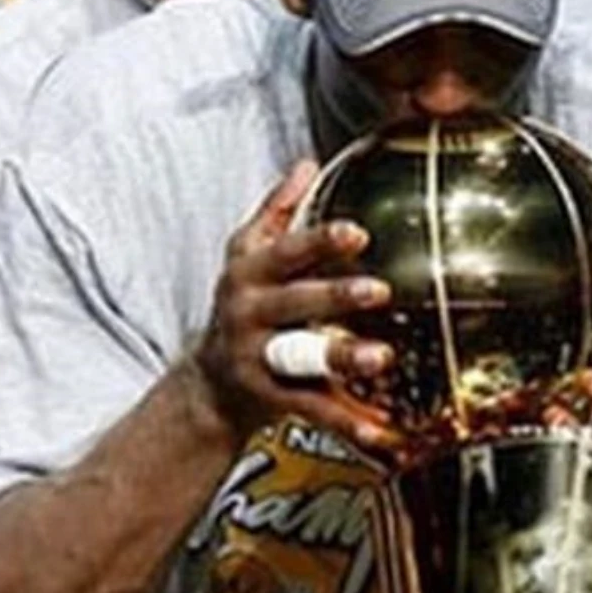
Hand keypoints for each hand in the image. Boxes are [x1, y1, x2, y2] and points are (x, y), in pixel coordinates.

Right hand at [191, 162, 396, 451]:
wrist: (210, 385)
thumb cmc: (240, 310)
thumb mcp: (246, 257)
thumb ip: (276, 212)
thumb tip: (306, 165)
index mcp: (248, 275)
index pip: (285, 252)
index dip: (320, 241)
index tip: (356, 233)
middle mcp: (248, 316)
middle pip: (296, 303)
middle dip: (336, 296)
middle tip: (378, 290)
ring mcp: (258, 359)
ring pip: (303, 356)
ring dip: (342, 357)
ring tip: (380, 358)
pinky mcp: (270, 398)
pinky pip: (312, 407)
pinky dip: (345, 419)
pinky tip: (377, 427)